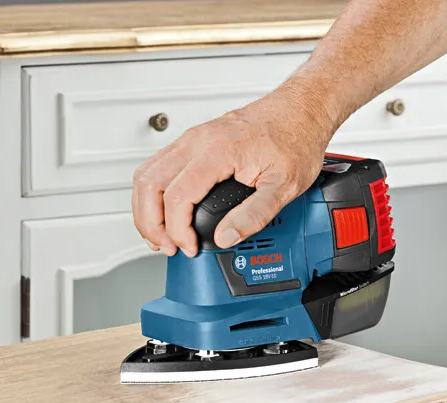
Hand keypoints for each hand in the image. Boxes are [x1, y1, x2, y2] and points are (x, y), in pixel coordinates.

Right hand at [132, 82, 335, 256]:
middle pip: (149, 184)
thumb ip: (255, 214)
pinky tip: (163, 210)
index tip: (189, 247)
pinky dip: (153, 193)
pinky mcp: (193, 140)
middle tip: (165, 247)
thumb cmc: (295, 139)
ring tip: (160, 235)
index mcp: (218, 151)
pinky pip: (157, 166)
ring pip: (146, 173)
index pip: (177, 196)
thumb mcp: (285, 185)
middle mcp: (197, 141)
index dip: (177, 229)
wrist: (300, 110)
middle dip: (150, 223)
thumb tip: (226, 237)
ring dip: (146, 209)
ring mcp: (192, 138)